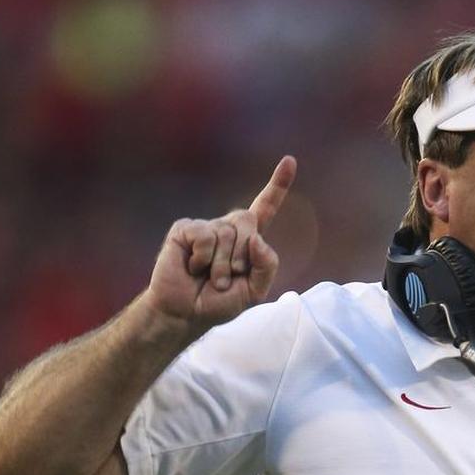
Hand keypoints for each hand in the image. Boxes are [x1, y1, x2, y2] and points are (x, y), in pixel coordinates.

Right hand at [143, 156, 295, 335]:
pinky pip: (204, 236)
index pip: (266, 208)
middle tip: (228, 277)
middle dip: (242, 256)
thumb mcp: (254, 292)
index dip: (278, 185)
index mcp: (248, 240)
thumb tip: (257, 238)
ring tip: (210, 278)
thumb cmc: (218, 303)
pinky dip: (202, 258)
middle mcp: (228, 228)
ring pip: (226, 234)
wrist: (185, 314)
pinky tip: (193, 268)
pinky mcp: (185, 229)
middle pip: (249, 221)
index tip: (290, 160)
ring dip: (222, 265)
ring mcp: (206, 227)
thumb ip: (267, 266)